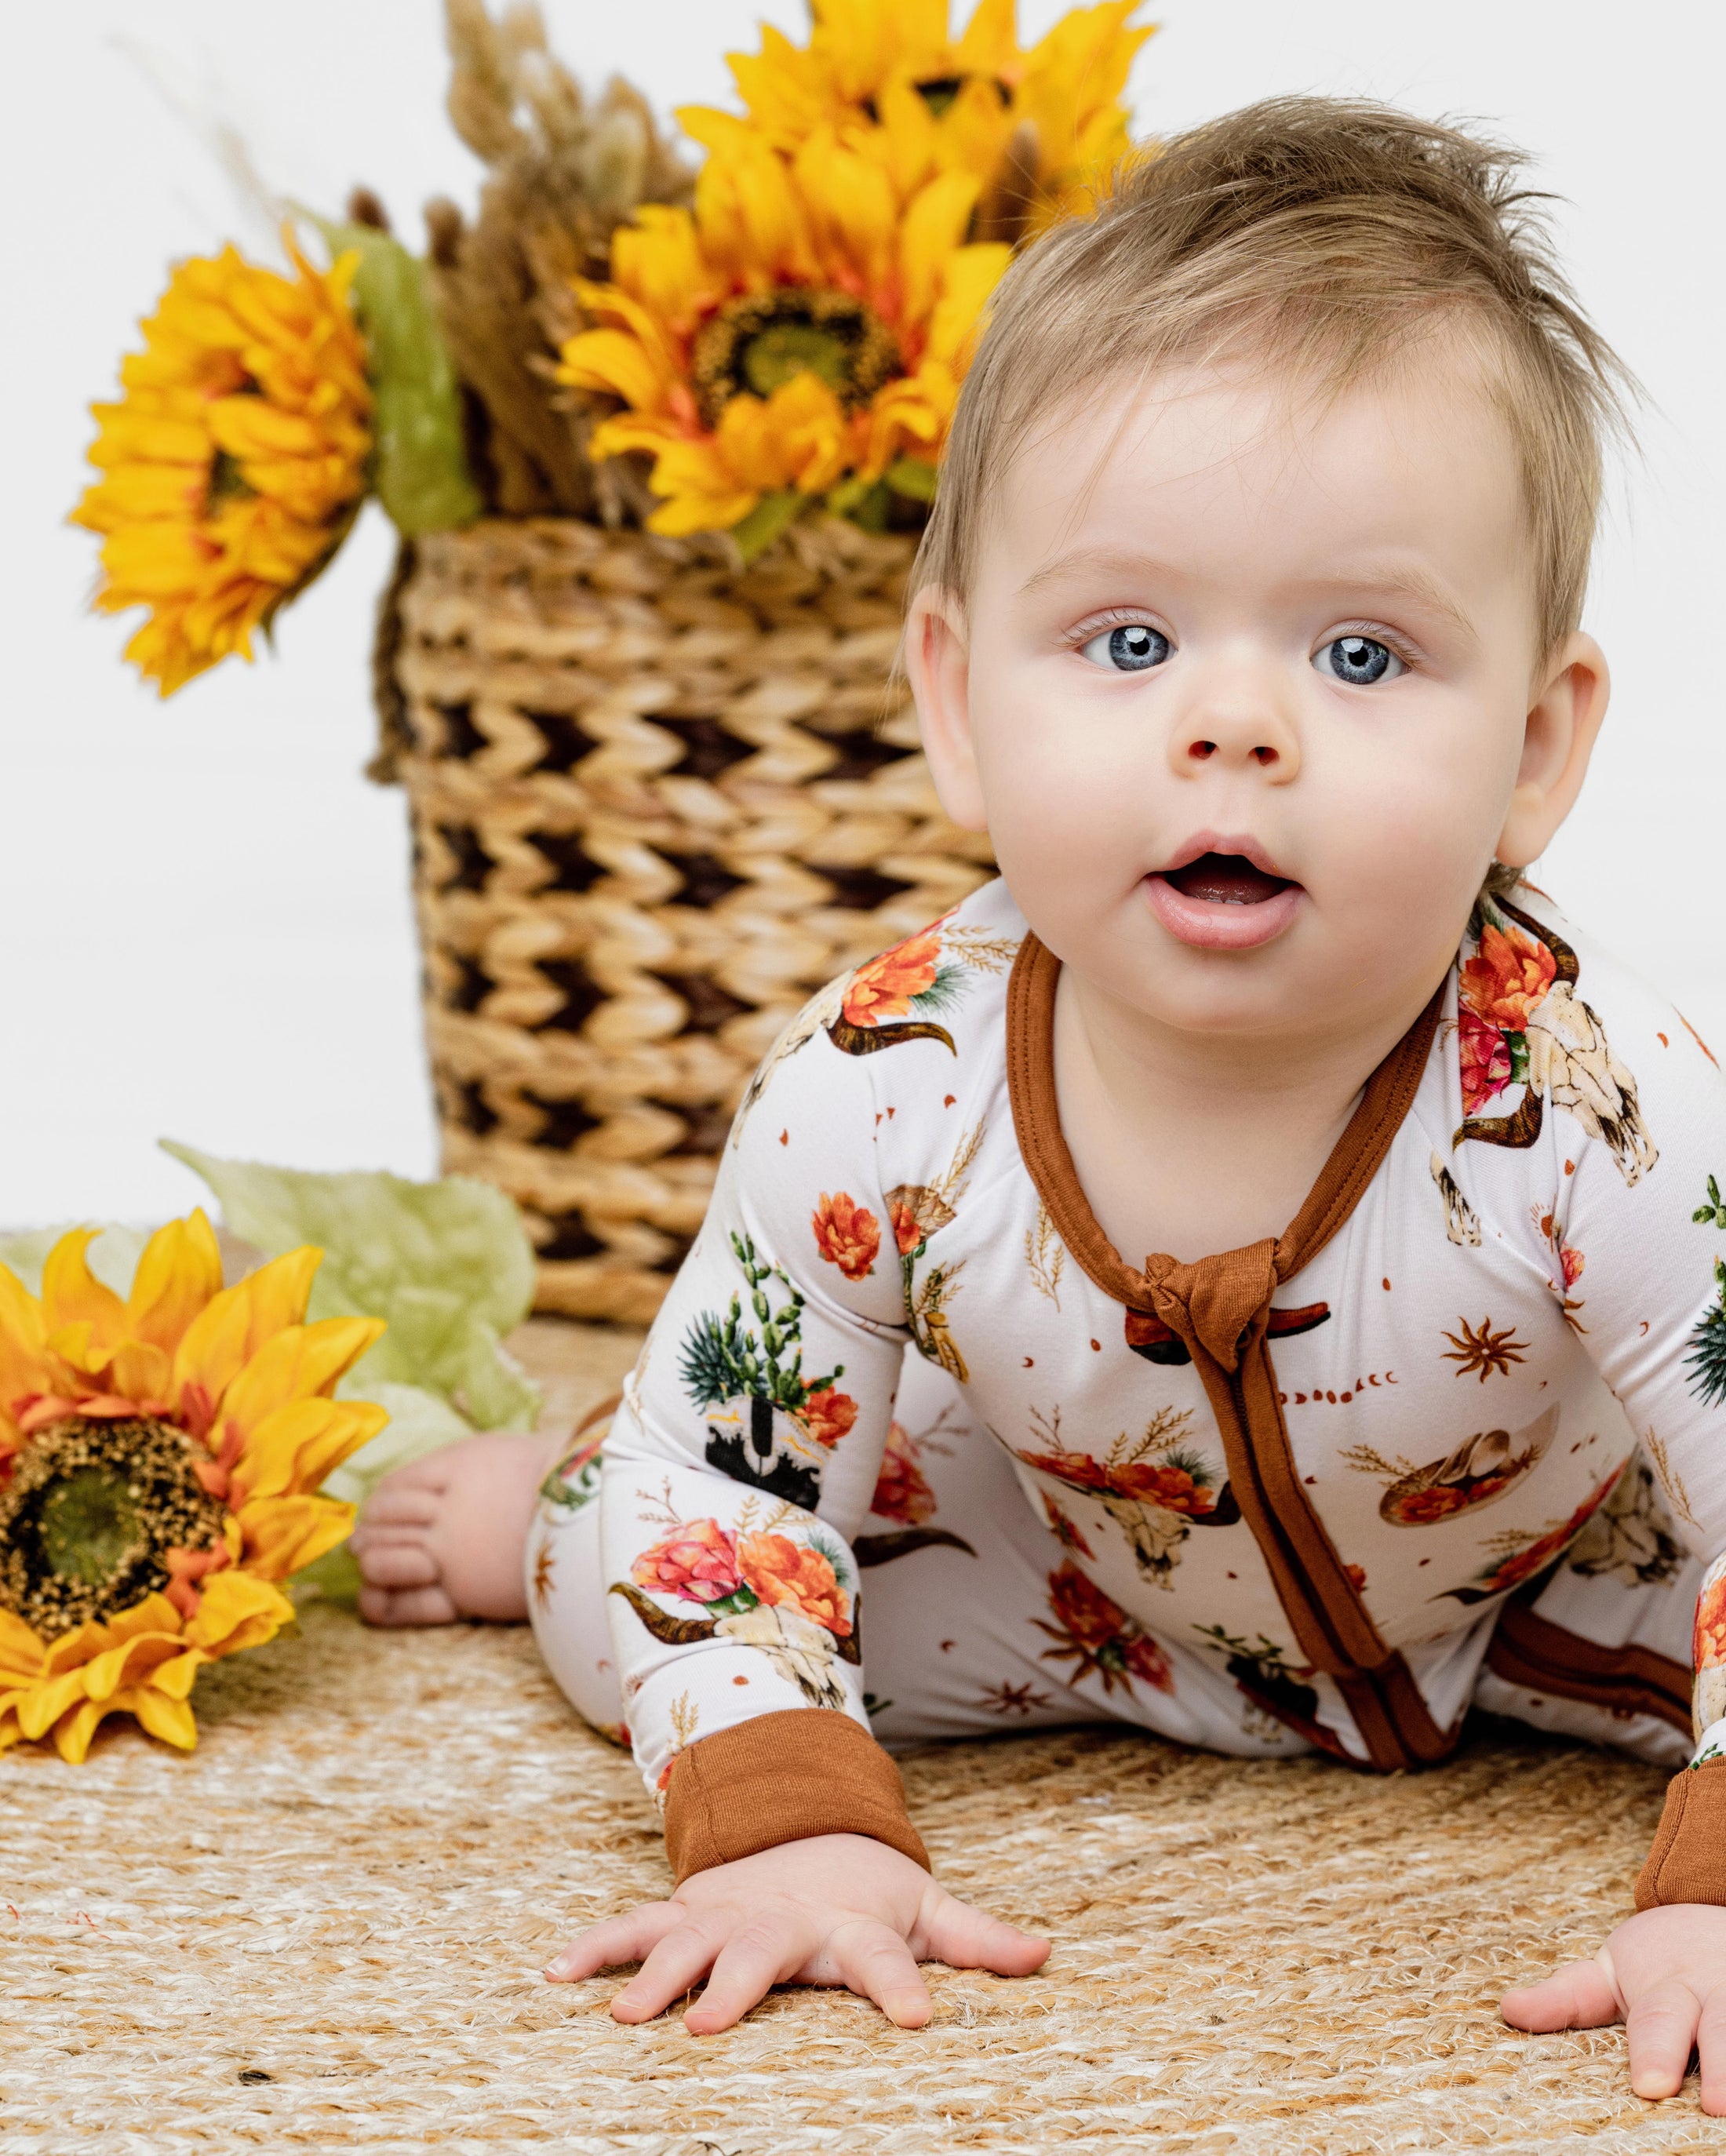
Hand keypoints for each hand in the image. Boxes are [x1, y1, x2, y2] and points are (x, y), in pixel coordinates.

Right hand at [544, 1831, 1049, 2032]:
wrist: (805, 1833)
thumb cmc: (869, 1894)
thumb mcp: (927, 1911)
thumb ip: (978, 1939)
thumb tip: (1046, 1953)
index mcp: (852, 1930)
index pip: (886, 1959)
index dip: (903, 1986)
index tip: (917, 2019)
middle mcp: (783, 1921)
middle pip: (761, 1954)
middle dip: (735, 1985)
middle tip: (706, 2024)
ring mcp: (727, 1915)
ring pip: (686, 1941)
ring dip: (652, 1975)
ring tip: (623, 2014)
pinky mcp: (686, 1913)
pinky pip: (632, 1928)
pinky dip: (594, 1948)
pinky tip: (554, 1974)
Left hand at [1501, 1903, 1725, 2110]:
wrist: (1721, 1920)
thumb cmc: (1661, 1964)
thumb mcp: (1612, 1972)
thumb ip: (1566, 1998)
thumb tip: (1507, 2012)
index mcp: (1669, 1985)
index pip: (1659, 2019)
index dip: (1654, 2051)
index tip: (1646, 2086)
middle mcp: (1719, 1994)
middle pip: (1719, 2031)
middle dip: (1719, 2067)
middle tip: (1713, 2107)